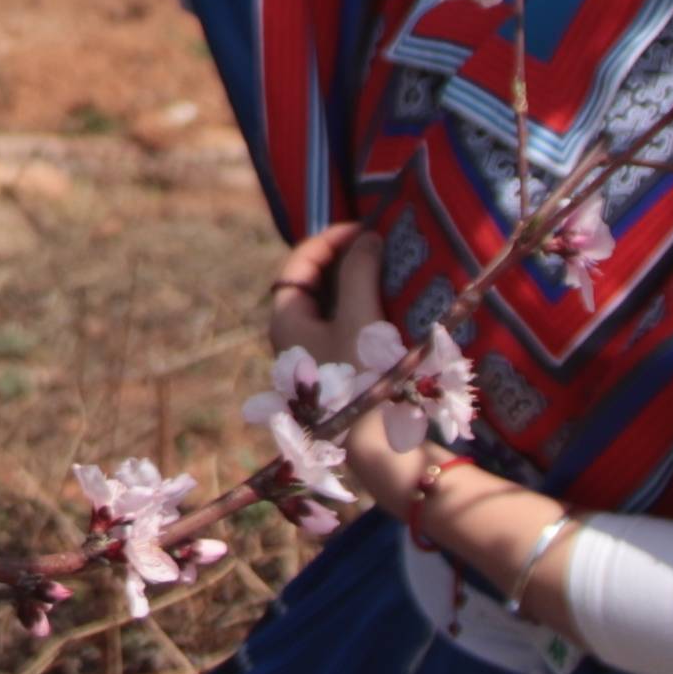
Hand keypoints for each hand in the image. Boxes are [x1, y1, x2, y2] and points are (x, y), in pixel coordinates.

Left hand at [275, 227, 445, 515]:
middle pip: (311, 283)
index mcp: (285, 322)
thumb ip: (359, 271)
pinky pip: (342, 325)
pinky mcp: (336, 371)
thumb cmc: (362, 376)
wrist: (377, 445)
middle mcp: (292, 338)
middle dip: (342, 258)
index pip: (297, 264)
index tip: (363, 228)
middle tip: (376, 243)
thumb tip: (367, 238)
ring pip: (328, 304)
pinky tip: (387, 301)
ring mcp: (314, 356)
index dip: (328, 239)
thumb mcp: (359, 317)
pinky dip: (360, 305)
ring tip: (385, 266)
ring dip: (353, 281)